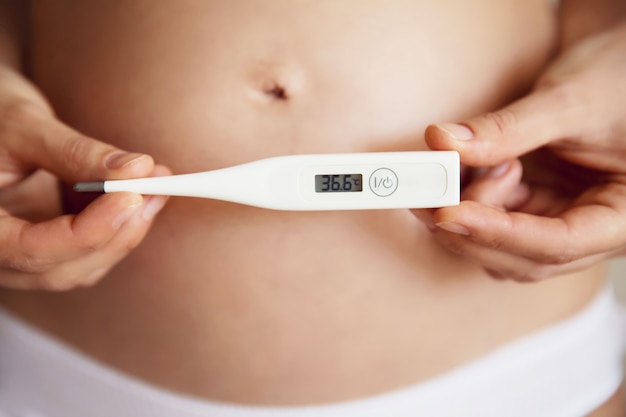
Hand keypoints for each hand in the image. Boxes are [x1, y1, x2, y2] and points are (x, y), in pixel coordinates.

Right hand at [0, 65, 169, 289]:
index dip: (87, 231)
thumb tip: (137, 169)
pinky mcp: (46, 245)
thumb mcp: (23, 124)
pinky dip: (119, 226)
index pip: (30, 250)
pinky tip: (141, 194)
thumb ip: (76, 152)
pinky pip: (88, 251)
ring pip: (82, 267)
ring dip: (125, 230)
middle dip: (117, 233)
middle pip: (63, 269)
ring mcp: (20, 255)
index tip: (130, 197)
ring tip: (155, 186)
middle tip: (154, 191)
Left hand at [413, 22, 625, 281]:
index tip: (448, 214)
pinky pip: (493, 218)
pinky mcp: (536, 206)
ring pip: (501, 244)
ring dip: (465, 213)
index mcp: (624, 217)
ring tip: (456, 164)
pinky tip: (459, 169)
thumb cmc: (618, 80)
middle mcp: (594, 230)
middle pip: (523, 256)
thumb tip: (443, 142)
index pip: (559, 243)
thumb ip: (510, 128)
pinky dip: (466, 199)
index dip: (498, 233)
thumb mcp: (570, 102)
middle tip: (425, 194)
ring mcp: (561, 220)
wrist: (619, 68)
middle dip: (470, 228)